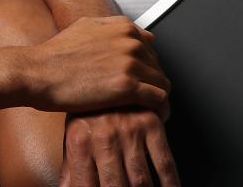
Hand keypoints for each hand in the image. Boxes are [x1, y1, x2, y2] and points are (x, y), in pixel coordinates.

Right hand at [32, 16, 170, 117]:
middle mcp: (130, 42)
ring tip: (145, 111)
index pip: (151, 48)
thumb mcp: (85, 27)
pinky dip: (157, 110)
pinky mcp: (127, 87)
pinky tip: (147, 116)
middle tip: (138, 99)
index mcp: (123, 27)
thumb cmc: (56, 55)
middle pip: (157, 66)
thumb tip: (136, 33)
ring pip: (162, 83)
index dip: (144, 67)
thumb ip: (113, 28)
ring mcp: (130, 63)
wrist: (39, 73)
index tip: (137, 80)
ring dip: (155, 98)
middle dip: (149, 83)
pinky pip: (159, 99)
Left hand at [58, 110, 179, 186]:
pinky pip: (164, 161)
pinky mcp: (150, 122)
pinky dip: (170, 182)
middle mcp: (104, 136)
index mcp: (80, 141)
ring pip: (140, 180)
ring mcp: (129, 129)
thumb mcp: (72, 135)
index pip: (86, 185)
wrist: (97, 68)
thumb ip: (71, 168)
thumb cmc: (85, 109)